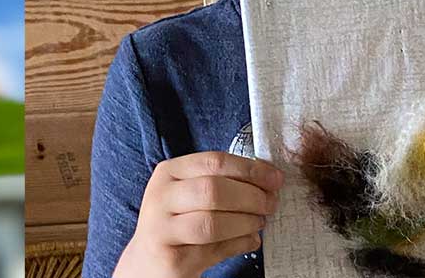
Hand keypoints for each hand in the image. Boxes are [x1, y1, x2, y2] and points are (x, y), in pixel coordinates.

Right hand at [116, 152, 282, 277]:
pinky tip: (249, 241)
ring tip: (258, 224)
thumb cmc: (179, 223)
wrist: (148, 262)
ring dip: (246, 223)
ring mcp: (161, 229)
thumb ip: (223, 182)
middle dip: (251, 197)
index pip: (214, 162)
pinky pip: (214, 250)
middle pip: (214, 190)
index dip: (250, 169)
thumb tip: (268, 177)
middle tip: (270, 205)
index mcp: (168, 173)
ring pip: (213, 222)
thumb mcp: (191, 194)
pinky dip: (240, 244)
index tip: (275, 179)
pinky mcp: (171, 259)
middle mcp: (160, 198)